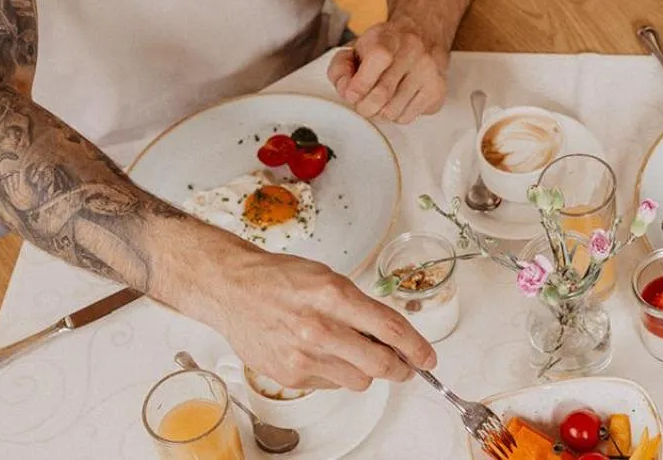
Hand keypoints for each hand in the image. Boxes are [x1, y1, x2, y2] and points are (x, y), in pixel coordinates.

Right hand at [198, 243, 435, 391]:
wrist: (234, 290)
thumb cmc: (280, 279)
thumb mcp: (328, 279)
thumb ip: (360, 307)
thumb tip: (391, 334)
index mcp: (333, 295)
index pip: (389, 328)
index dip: (416, 346)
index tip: (428, 357)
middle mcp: (319, 328)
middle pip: (379, 363)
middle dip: (400, 368)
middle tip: (405, 367)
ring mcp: (303, 355)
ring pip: (358, 380)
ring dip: (365, 370)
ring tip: (353, 353)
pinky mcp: (290, 375)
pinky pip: (331, 384)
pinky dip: (335, 373)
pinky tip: (323, 354)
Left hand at [327, 19, 446, 122]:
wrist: (422, 33)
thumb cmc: (386, 44)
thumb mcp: (356, 46)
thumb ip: (340, 67)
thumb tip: (345, 89)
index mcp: (390, 37)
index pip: (378, 59)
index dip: (359, 83)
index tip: (351, 92)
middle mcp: (414, 52)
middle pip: (381, 95)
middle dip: (363, 105)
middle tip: (361, 102)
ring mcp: (428, 72)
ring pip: (392, 112)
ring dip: (379, 112)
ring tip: (381, 99)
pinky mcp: (437, 90)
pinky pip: (407, 117)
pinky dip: (396, 114)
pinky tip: (398, 99)